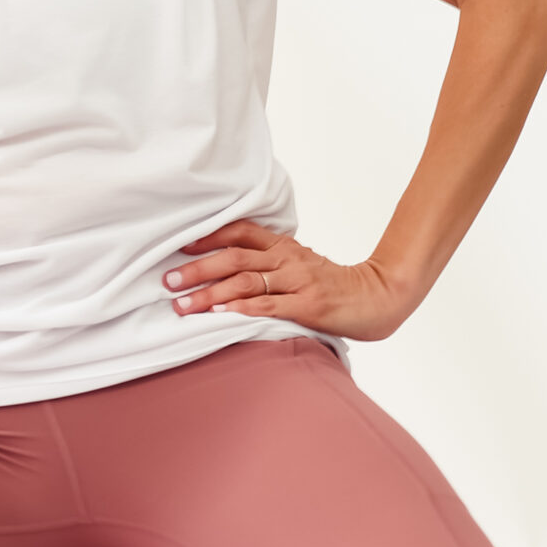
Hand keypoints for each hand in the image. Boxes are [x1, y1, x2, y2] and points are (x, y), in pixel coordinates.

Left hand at [163, 220, 414, 342]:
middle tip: (169, 281)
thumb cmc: (333, 286)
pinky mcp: (308, 305)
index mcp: (284, 246)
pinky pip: (269, 305)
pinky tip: (221, 314)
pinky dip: (242, 309)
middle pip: (234, 258)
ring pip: (245, 282)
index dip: (208, 236)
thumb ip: (268, 264)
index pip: (239, 232)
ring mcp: (298, 281)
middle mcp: (287, 259)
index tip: (178, 245)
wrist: (378, 297)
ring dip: (209, 293)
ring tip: (183, 305)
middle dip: (197, 269)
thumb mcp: (300, 265)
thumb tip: (224, 270)